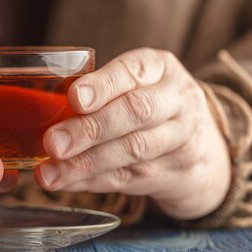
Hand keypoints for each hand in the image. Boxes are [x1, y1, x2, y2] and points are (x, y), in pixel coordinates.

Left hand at [35, 48, 230, 219]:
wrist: (207, 150)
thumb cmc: (152, 107)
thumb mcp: (138, 84)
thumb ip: (101, 90)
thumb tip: (44, 108)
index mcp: (161, 68)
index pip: (133, 71)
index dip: (104, 85)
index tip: (74, 98)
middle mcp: (178, 99)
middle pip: (136, 112)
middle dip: (90, 129)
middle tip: (53, 143)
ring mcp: (183, 139)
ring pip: (132, 150)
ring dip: (86, 164)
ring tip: (50, 173)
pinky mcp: (177, 174)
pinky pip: (129, 179)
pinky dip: (92, 182)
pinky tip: (65, 183)